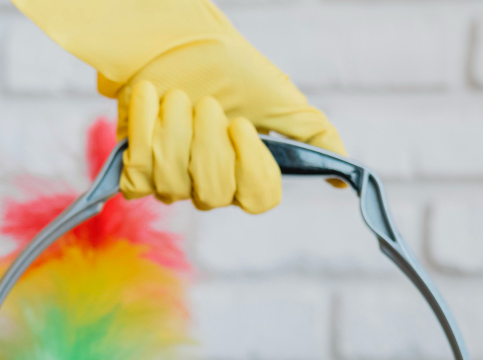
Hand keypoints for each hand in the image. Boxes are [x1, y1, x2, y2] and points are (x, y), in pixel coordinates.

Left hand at [112, 36, 345, 213]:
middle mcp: (209, 184)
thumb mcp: (280, 98)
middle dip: (207, 142)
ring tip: (176, 96)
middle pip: (213, 194)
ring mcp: (171, 180)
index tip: (241, 124)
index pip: (257, 199)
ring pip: (172, 184)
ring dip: (173, 131)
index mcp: (245, 172)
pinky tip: (151, 100)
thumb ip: (314, 136)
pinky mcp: (136, 168)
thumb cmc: (228, 66)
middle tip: (205, 102)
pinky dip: (144, 131)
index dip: (248, 166)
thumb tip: (346, 179)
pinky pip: (138, 178)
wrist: (172, 37)